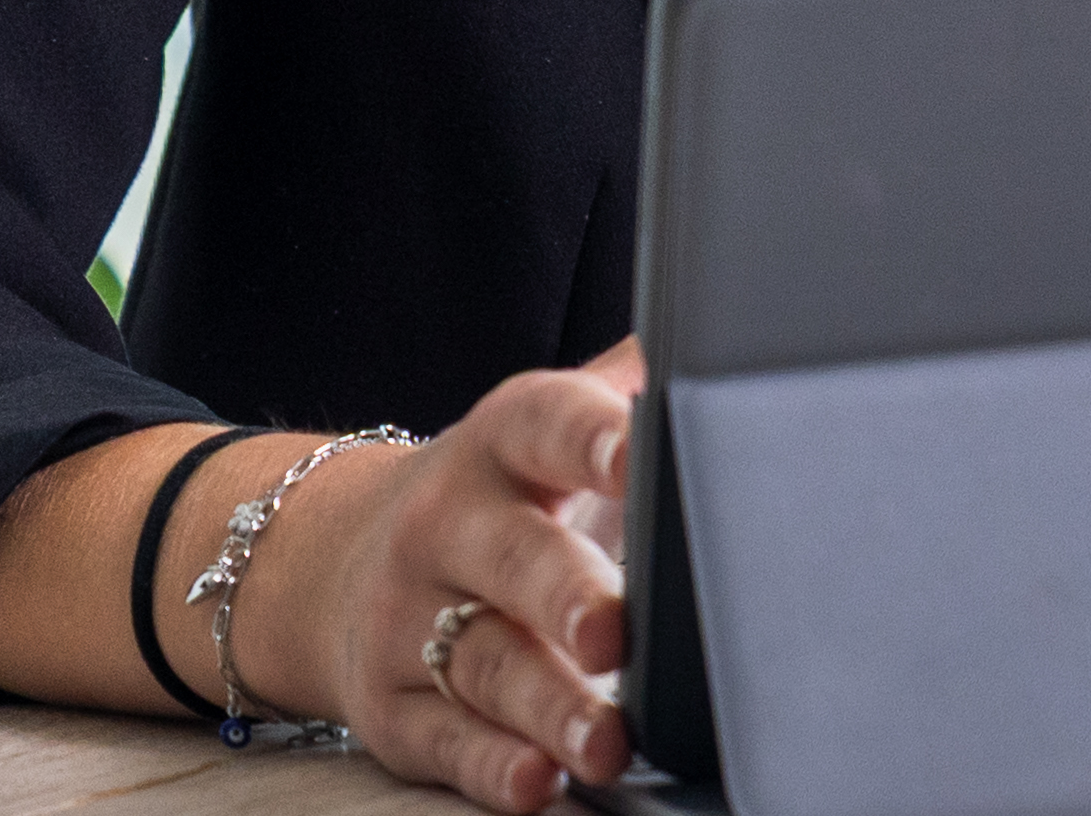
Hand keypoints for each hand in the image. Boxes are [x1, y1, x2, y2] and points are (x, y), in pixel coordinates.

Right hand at [244, 343, 641, 810]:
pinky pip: (447, 744)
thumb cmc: (505, 492)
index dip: (595, 438)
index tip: (644, 454)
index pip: (547, 425)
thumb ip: (636, 379)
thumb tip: (742, 320)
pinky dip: (495, 769)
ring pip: (485, 665)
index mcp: (504, 439)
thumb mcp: (551, 422)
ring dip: (550, 709)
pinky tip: (539, 783)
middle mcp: (448, 524)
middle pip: (513, 558)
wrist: (348, 558)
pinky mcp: (393, 709)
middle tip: (616, 632)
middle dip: (567, 596)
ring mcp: (409, 619)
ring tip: (610, 742)